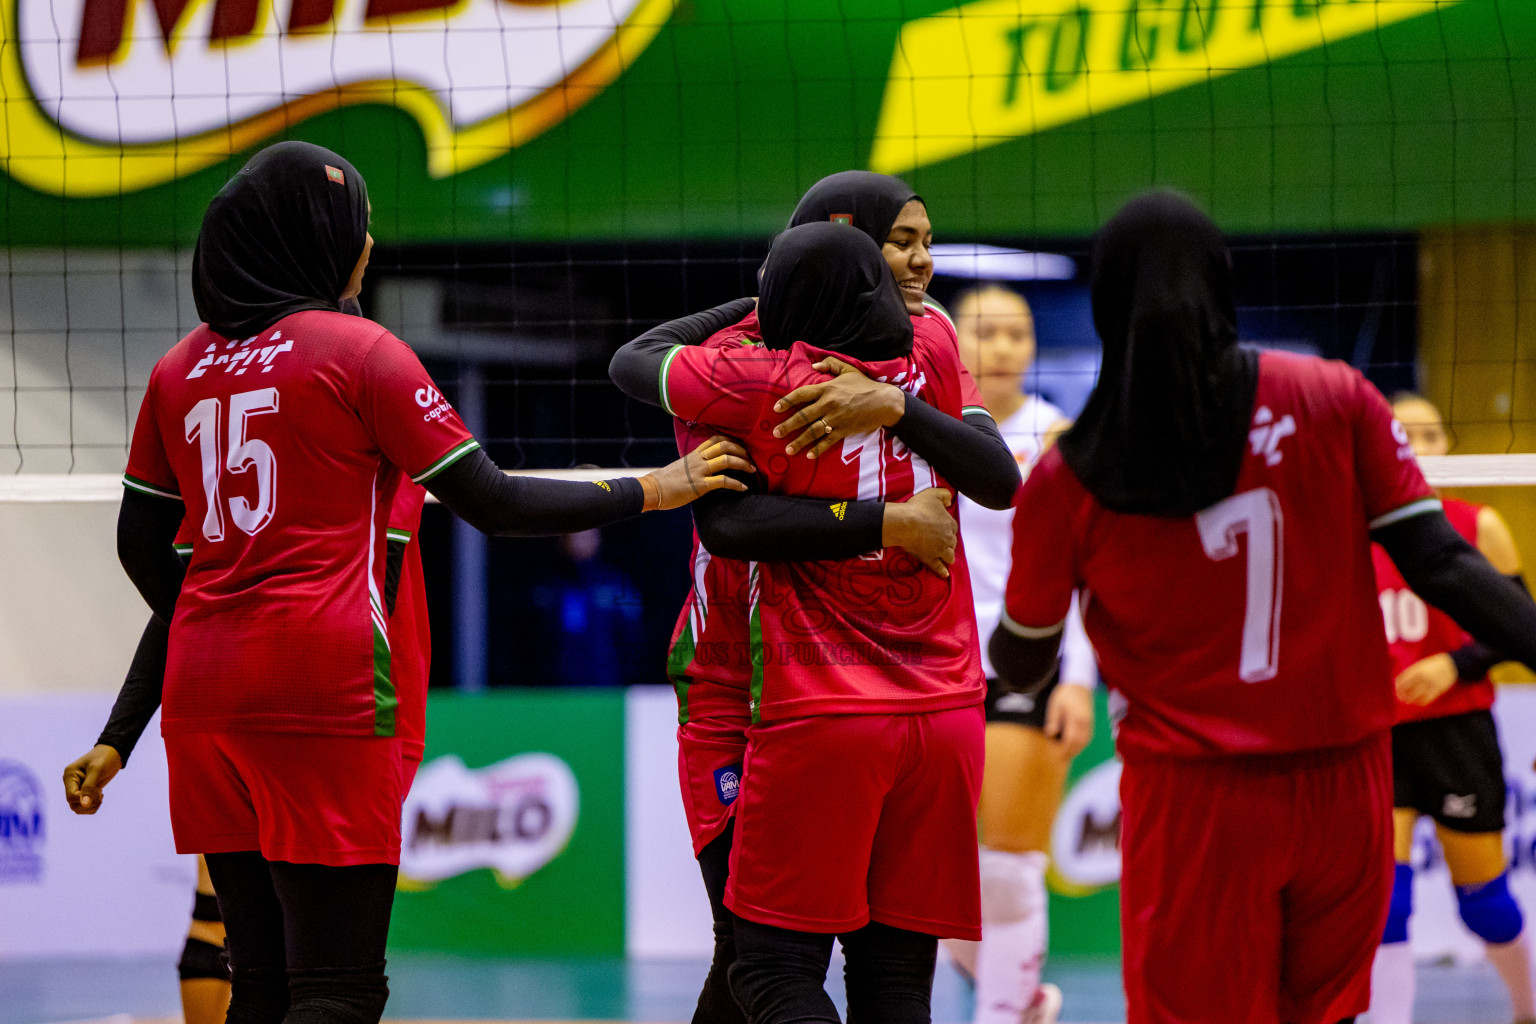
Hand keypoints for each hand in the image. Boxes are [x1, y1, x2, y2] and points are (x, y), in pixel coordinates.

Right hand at [62, 744, 122, 814]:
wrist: (114, 752)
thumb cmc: (105, 757)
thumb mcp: (97, 770)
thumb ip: (89, 787)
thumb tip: (84, 804)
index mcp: (70, 776)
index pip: (71, 796)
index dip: (83, 799)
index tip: (99, 793)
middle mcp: (71, 783)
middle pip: (73, 804)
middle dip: (88, 804)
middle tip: (100, 795)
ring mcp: (78, 787)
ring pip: (78, 807)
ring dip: (90, 806)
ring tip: (100, 796)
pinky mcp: (85, 790)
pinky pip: (85, 805)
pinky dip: (93, 805)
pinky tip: (100, 795)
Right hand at [640, 436, 754, 510]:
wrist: (653, 489)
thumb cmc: (665, 481)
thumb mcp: (681, 466)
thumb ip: (693, 464)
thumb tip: (703, 468)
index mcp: (694, 454)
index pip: (715, 439)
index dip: (731, 440)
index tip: (740, 446)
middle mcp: (699, 459)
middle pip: (725, 446)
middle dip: (741, 451)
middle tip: (750, 459)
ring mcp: (700, 471)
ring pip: (726, 460)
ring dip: (743, 464)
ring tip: (752, 470)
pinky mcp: (700, 485)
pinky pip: (722, 481)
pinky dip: (736, 484)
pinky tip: (743, 488)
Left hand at [773, 357, 904, 458]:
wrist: (885, 402)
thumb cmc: (865, 385)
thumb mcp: (848, 369)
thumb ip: (830, 364)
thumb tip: (813, 365)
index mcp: (827, 388)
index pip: (802, 394)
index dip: (787, 401)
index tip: (776, 408)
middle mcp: (829, 404)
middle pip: (803, 416)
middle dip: (788, 425)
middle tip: (776, 433)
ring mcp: (836, 418)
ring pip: (813, 431)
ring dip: (799, 441)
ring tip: (788, 449)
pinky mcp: (845, 430)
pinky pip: (828, 441)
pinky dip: (818, 449)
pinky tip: (809, 456)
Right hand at [882, 488, 955, 576]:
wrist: (905, 523)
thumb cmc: (918, 507)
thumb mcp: (933, 494)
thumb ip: (945, 494)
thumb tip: (950, 501)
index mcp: (949, 523)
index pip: (954, 527)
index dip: (948, 528)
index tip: (943, 528)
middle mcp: (947, 538)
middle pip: (952, 542)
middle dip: (949, 542)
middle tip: (942, 542)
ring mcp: (939, 550)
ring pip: (949, 556)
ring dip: (948, 556)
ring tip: (946, 557)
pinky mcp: (930, 558)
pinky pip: (938, 567)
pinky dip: (942, 571)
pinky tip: (945, 574)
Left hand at [1045, 682, 1094, 758]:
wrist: (1078, 684)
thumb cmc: (1065, 693)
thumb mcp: (1055, 705)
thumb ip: (1053, 720)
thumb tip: (1050, 734)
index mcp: (1076, 718)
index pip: (1071, 739)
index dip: (1065, 750)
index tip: (1059, 756)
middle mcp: (1085, 722)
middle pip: (1079, 743)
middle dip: (1071, 752)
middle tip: (1063, 759)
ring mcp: (1090, 722)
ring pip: (1085, 741)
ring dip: (1077, 749)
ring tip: (1068, 754)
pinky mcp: (1091, 721)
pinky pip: (1088, 737)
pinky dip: (1082, 744)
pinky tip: (1076, 746)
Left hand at [1395, 653, 1457, 705]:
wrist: (1451, 664)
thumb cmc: (1433, 664)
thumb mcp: (1421, 665)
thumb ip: (1412, 672)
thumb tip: (1401, 682)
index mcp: (1417, 669)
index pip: (1403, 679)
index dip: (1398, 686)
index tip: (1396, 689)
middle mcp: (1423, 677)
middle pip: (1408, 688)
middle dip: (1402, 694)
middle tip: (1400, 697)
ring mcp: (1430, 683)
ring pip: (1416, 695)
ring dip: (1410, 699)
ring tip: (1407, 701)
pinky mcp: (1438, 690)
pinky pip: (1427, 698)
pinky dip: (1421, 702)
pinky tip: (1418, 702)